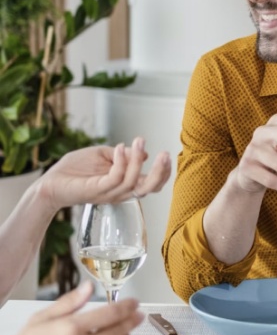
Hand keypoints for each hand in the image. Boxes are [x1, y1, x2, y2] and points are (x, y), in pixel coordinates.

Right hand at [0, 281, 143, 334]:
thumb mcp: (40, 319)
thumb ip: (68, 302)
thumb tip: (89, 286)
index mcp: (71, 328)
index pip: (111, 313)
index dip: (127, 306)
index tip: (135, 303)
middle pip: (120, 330)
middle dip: (132, 320)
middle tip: (138, 315)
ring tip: (125, 332)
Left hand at [37, 137, 171, 212]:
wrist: (49, 182)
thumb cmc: (75, 170)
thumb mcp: (103, 155)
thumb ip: (123, 154)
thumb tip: (145, 152)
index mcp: (125, 185)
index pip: (152, 185)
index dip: (164, 173)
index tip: (167, 155)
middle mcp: (120, 192)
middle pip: (150, 188)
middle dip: (161, 172)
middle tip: (165, 154)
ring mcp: (109, 193)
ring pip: (134, 182)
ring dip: (139, 159)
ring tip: (139, 141)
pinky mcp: (96, 191)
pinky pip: (115, 177)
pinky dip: (121, 161)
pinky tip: (118, 148)